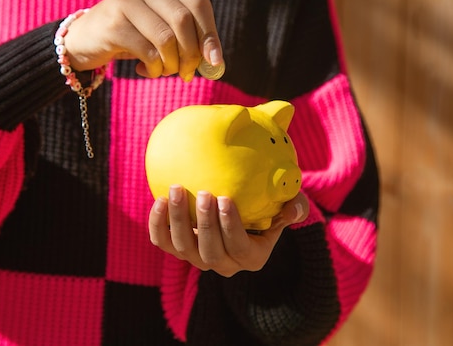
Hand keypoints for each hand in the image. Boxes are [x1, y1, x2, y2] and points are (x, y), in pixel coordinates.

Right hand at [64, 0, 224, 81]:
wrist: (85, 42)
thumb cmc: (131, 39)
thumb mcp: (162, 34)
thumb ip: (189, 41)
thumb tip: (217, 63)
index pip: (198, 3)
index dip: (210, 34)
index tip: (215, 62)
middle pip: (183, 20)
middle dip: (191, 54)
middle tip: (187, 75)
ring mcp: (125, 0)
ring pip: (166, 38)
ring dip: (171, 64)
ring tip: (164, 72)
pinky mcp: (112, 23)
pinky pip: (147, 52)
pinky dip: (154, 69)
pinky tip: (146, 71)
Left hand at [148, 185, 308, 276]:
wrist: (241, 211)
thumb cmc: (267, 206)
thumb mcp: (288, 206)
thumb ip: (295, 207)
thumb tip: (294, 209)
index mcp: (251, 257)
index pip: (238, 246)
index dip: (230, 225)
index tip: (225, 198)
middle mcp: (223, 264)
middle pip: (209, 251)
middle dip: (205, 223)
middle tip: (205, 193)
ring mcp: (198, 258)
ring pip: (183, 247)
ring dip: (178, 219)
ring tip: (176, 189)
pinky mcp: (178, 248)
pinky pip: (163, 241)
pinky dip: (158, 224)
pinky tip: (159, 199)